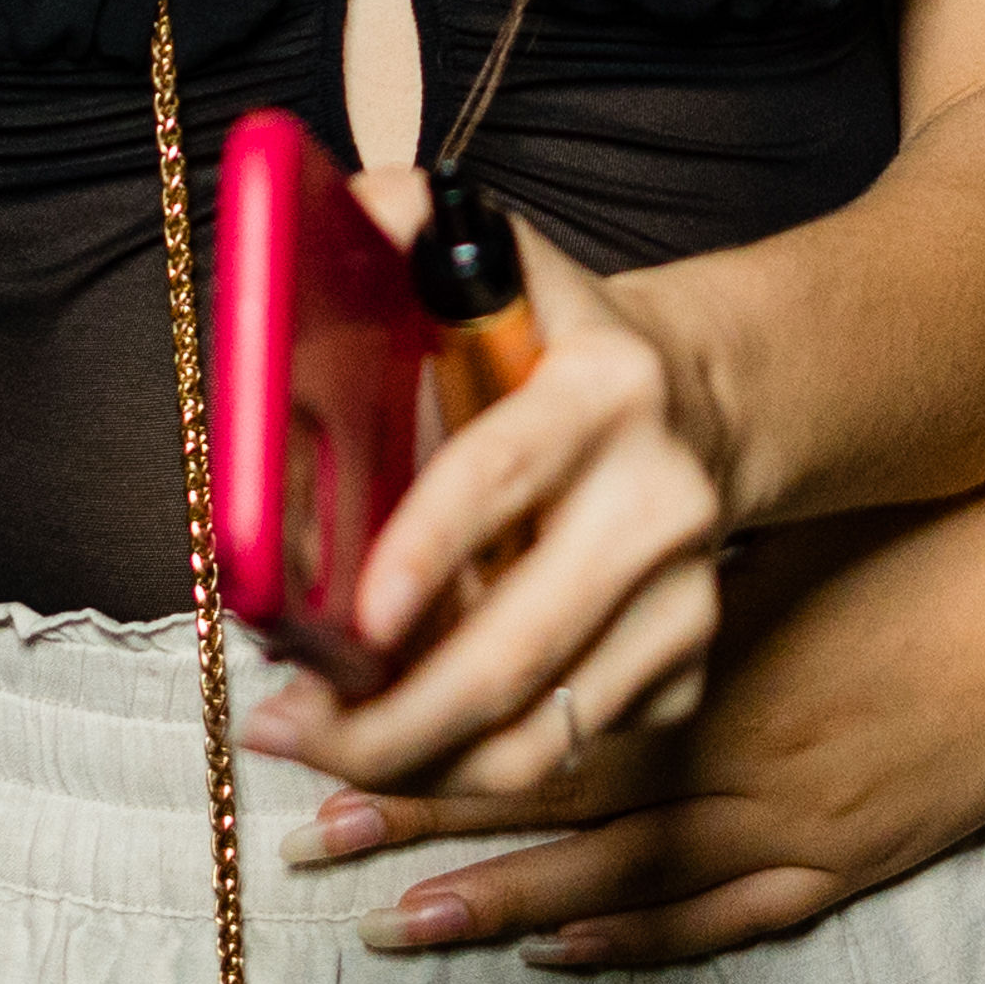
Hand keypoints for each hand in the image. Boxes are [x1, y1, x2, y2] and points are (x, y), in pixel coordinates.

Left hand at [234, 196, 732, 805]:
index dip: (429, 548)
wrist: (701, 399)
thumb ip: (400, 231)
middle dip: (387, 717)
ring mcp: (685, 598)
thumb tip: (302, 214)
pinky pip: (563, 754)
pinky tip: (404, 738)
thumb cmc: (549, 342)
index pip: (504, 473)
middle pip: (516, 649)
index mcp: (602, 386)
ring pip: (536, 734)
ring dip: (412, 762)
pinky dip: (467, 769)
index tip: (358, 614)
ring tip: (318, 745)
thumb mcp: (495, 268)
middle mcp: (659, 500)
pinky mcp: (686, 668)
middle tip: (283, 726)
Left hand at [351, 482, 984, 968]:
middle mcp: (722, 745)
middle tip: (305, 828)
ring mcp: (778, 818)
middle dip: (414, 811)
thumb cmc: (919, 547)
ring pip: (610, 874)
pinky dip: (627, 940)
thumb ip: (659, 548)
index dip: (409, 713)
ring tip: (389, 917)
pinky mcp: (837, 861)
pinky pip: (714, 917)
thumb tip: (542, 523)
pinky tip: (555, 950)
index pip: (519, 692)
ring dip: (495, 897)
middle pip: (541, 790)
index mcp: (695, 649)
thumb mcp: (772, 527)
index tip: (316, 718)